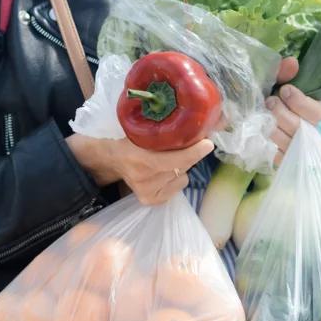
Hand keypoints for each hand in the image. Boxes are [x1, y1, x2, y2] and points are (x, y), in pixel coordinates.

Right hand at [67, 135, 214, 205]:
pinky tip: (166, 172)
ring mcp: (147, 192)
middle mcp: (143, 179)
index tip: (208, 144)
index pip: (174, 160)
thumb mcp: (144, 131)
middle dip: (191, 154)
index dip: (193, 152)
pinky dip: (177, 178)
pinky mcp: (151, 201)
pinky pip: (178, 186)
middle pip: (182, 167)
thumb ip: (166, 128)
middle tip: (194, 144)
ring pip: (182, 177)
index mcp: (139, 159)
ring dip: (181, 167)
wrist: (113, 160)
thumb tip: (203, 120)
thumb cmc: (131, 141)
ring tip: (168, 159)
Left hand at [266, 58, 320, 164]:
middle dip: (280, 112)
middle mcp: (310, 136)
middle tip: (270, 102)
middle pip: (296, 127)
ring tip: (262, 114)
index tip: (285, 90)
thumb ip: (287, 74)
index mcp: (316, 115)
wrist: (280, 130)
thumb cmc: (284, 105)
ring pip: (281, 141)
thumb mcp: (287, 87)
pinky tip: (258, 129)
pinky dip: (262, 140)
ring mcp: (295, 151)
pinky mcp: (281, 161)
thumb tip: (291, 62)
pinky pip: (271, 153)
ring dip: (269, 125)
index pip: (314, 112)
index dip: (299, 101)